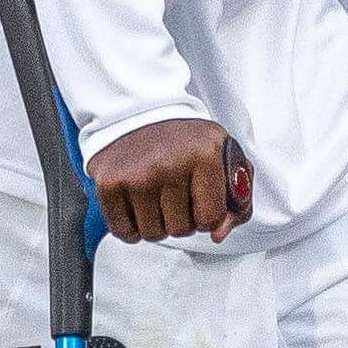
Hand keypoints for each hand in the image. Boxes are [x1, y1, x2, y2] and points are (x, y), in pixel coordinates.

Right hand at [91, 116, 247, 242]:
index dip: (206, 214)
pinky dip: (131, 227)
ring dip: (157, 223)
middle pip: (180, 230)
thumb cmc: (186, 141)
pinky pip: (124, 232)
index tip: (200, 194)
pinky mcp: (109, 183)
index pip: (210, 219)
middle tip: (175, 192)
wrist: (140, 112)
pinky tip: (137, 204)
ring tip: (157, 195)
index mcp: (205, 155)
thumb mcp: (225, 159)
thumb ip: (238, 202)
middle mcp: (169, 164)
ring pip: (152, 234)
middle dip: (181, 218)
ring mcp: (137, 175)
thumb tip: (218, 234)